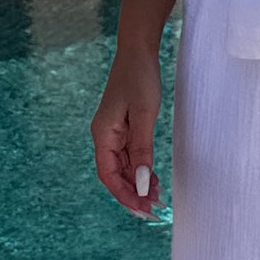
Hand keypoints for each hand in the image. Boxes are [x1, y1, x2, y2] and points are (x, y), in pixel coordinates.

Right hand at [90, 52, 162, 217]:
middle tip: (154, 209)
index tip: (142, 209)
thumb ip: (141, 149)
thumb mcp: (144, 115)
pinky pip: (129, 154)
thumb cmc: (139, 77)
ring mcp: (114, 131)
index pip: (108, 175)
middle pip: (115, 174)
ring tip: (156, 196)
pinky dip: (140, 168)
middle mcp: (104, 136)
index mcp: (103, 134)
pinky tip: (152, 177)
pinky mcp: (125, 126)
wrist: (139, 50)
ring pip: (123, 166)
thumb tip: (140, 181)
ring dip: (137, 182)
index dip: (124, 195)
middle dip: (132, 193)